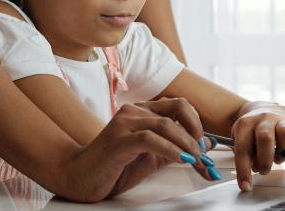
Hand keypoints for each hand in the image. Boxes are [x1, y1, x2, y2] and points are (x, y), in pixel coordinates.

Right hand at [62, 97, 215, 201]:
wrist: (79, 177)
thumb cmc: (113, 167)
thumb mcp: (152, 157)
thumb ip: (175, 148)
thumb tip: (205, 146)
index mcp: (143, 111)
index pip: (179, 105)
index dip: (197, 124)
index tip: (205, 147)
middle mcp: (134, 111)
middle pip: (177, 108)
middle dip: (196, 131)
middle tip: (202, 153)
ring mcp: (124, 123)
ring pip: (166, 124)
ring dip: (187, 144)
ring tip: (195, 161)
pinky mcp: (118, 140)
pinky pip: (150, 139)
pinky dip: (170, 150)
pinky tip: (180, 160)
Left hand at [231, 102, 284, 191]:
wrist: (265, 109)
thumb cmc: (252, 130)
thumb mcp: (241, 139)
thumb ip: (245, 156)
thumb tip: (251, 174)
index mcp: (246, 123)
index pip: (243, 148)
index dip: (244, 170)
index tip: (246, 186)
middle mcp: (265, 119)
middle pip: (266, 137)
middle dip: (265, 161)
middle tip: (263, 170)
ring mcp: (282, 120)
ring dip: (282, 154)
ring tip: (278, 158)